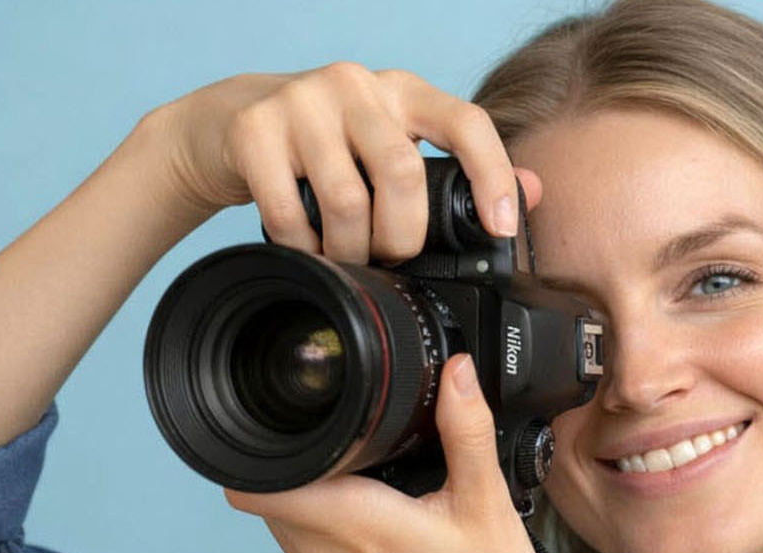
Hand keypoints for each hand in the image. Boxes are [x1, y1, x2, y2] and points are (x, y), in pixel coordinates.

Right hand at [151, 63, 532, 261]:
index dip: (492, 175)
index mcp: (403, 93)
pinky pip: (290, 214)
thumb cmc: (328, 148)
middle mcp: (356, 85)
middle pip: (402, 175)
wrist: (228, 125)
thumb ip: (459, 171)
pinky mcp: (253, 128)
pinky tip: (309, 250)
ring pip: (348, 201)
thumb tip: (535, 190)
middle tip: (390, 257)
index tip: (502, 228)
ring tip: (347, 258)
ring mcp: (301, 100)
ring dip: (351, 251)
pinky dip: (305, 248)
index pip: (464, 122)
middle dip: (402, 238)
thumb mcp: (394, 147)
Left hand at [225, 354, 549, 552]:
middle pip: (266, 487)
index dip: (262, 437)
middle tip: (345, 431)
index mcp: (350, 523)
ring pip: (283, 514)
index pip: (253, 479)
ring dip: (309, 485)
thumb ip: (466, 432)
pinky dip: (324, 517)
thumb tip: (455, 370)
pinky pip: (304, 541)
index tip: (295, 413)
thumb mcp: (489, 507)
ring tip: (362, 467)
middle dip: (293, 452)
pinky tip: (374, 509)